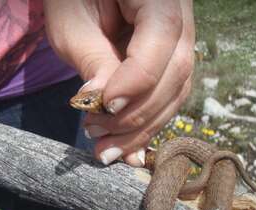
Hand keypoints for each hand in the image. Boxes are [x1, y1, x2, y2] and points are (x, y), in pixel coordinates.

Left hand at [44, 0, 194, 166]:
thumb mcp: (73, 24)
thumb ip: (94, 60)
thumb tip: (107, 106)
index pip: (162, 40)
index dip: (137, 80)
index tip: (106, 106)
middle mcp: (181, 16)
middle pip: (176, 72)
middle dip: (138, 115)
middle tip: (99, 138)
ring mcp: (182, 40)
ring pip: (176, 91)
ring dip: (142, 128)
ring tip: (106, 148)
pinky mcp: (172, 62)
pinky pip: (168, 95)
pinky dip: (146, 123)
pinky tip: (125, 146)